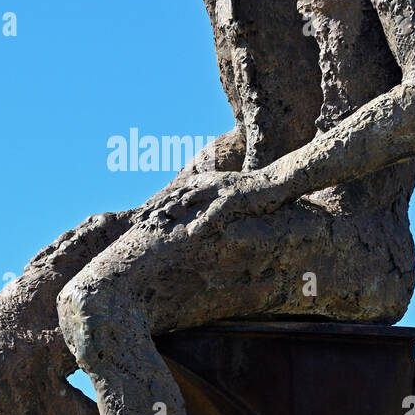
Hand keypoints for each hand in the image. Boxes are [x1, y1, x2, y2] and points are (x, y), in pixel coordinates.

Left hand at [133, 169, 287, 229]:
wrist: (276, 182)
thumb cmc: (252, 192)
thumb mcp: (226, 194)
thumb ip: (209, 200)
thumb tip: (193, 212)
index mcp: (205, 181)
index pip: (175, 192)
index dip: (157, 203)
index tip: (140, 215)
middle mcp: (209, 182)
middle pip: (176, 195)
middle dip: (156, 207)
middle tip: (139, 220)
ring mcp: (220, 188)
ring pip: (190, 199)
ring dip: (172, 211)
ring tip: (157, 223)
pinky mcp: (233, 196)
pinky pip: (215, 210)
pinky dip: (203, 221)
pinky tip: (192, 232)